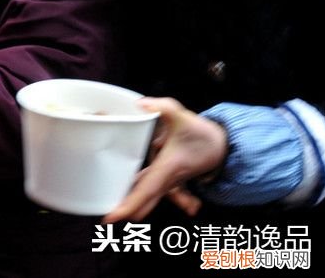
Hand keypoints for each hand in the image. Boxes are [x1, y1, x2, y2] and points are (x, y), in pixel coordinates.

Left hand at [102, 98, 228, 222]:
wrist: (223, 146)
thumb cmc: (204, 135)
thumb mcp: (183, 117)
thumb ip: (163, 107)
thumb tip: (142, 104)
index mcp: (167, 169)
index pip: (144, 192)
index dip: (126, 207)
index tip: (109, 219)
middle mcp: (166, 180)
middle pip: (142, 203)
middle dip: (123, 212)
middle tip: (101, 218)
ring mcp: (166, 181)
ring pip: (145, 198)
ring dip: (128, 204)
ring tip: (104, 204)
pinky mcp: (166, 178)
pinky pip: (148, 190)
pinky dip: (135, 193)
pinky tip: (118, 189)